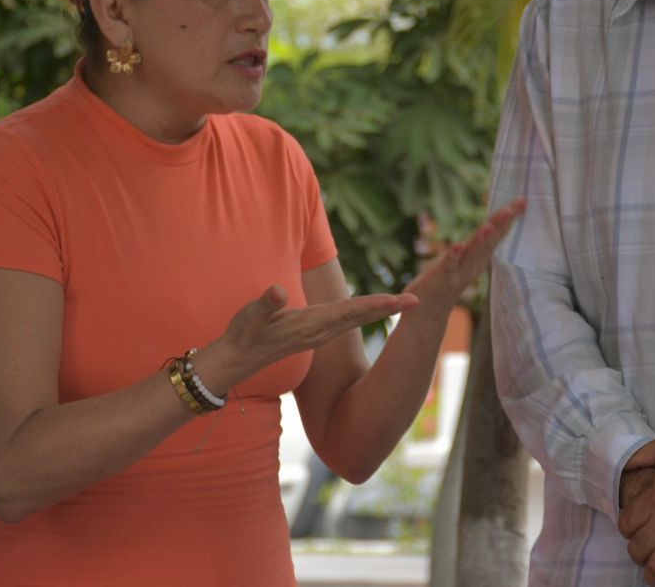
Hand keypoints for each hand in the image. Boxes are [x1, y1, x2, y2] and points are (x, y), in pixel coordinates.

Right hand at [206, 284, 417, 389]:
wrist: (234, 363)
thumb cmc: (242, 336)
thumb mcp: (250, 318)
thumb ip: (265, 304)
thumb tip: (279, 291)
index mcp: (312, 325)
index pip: (351, 312)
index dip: (376, 305)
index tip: (401, 300)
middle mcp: (320, 331)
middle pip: (361, 316)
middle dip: (389, 308)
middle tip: (419, 300)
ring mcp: (318, 334)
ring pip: (356, 320)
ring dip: (380, 310)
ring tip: (403, 302)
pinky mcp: (313, 334)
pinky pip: (346, 322)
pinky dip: (363, 313)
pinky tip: (372, 309)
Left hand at [403, 199, 525, 314]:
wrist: (428, 311)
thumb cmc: (448, 279)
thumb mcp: (466, 258)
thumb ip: (479, 242)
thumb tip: (493, 222)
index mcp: (478, 256)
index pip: (495, 233)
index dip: (508, 217)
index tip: (522, 200)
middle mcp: (472, 263)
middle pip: (488, 241)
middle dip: (500, 224)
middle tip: (513, 207)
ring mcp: (457, 272)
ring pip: (472, 253)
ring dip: (480, 241)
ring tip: (489, 226)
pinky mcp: (440, 279)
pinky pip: (448, 266)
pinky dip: (453, 257)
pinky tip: (457, 246)